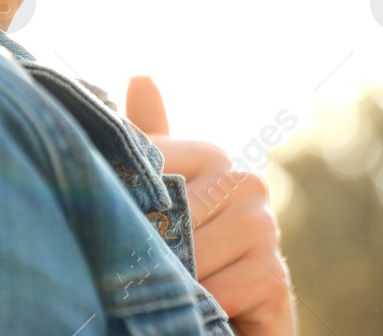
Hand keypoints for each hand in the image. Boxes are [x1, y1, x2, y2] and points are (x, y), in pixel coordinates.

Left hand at [126, 75, 297, 335]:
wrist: (229, 327)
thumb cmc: (187, 264)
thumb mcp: (158, 205)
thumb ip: (151, 147)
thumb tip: (141, 73)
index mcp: (217, 160)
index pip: (155, 165)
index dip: (124, 202)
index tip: (107, 224)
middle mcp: (248, 184)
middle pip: (169, 214)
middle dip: (143, 247)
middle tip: (130, 268)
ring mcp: (266, 228)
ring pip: (190, 253)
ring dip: (170, 282)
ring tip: (167, 293)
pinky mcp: (275, 277)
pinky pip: (217, 288)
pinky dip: (199, 305)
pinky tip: (200, 311)